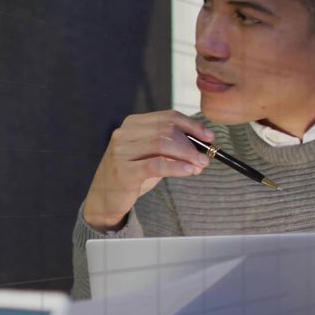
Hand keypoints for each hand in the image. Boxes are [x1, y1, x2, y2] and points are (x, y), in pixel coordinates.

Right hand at [82, 110, 213, 231]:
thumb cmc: (131, 174)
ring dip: (187, 155)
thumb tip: (203, 146)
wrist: (104, 197)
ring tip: (200, 165)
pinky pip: (156, 165)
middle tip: (206, 157)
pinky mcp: (123, 171)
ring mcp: (121, 152)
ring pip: (163, 145)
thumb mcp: (150, 155)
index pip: (168, 117)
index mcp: (132, 124)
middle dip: (192, 143)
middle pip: (167, 130)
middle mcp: (124, 134)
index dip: (192, 125)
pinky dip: (176, 167)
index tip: (210, 137)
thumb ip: (171, 147)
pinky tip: (189, 171)